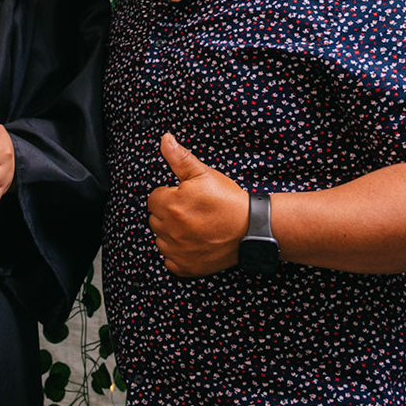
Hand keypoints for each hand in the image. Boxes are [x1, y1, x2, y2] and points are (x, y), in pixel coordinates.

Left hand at [146, 133, 249, 276]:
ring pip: (160, 239)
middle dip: (168, 213)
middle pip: (155, 219)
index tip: (185, 196)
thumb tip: (165, 139)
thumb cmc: (228, 200)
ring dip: (171, 233)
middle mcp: (170, 230)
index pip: (154, 198)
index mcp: (171, 205)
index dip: (169, 195)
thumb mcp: (204, 174)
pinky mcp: (185, 266)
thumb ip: (180, 157)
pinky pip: (169, 260)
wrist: (251, 228)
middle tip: (192, 211)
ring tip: (194, 226)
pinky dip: (177, 253)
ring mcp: (177, 250)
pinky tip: (193, 243)